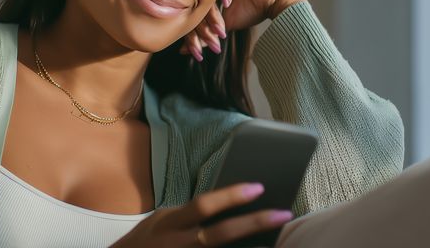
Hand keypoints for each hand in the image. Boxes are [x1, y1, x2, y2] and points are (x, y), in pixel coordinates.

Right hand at [109, 182, 292, 247]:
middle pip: (221, 234)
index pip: (203, 206)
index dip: (231, 196)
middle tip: (283, 213)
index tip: (258, 187)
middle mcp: (179, 243)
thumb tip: (225, 204)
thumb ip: (189, 215)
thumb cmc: (146, 241)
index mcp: (170, 223)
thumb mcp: (161, 221)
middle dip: (254, 223)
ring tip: (275, 241)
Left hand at [179, 0, 306, 60]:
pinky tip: (227, 3)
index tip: (196, 45)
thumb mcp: (223, 24)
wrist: (277, 2)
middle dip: (203, 19)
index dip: (195, 25)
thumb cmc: (253, 11)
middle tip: (208, 36)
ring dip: (212, 5)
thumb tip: (182, 50)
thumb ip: (203, 32)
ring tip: (219, 22)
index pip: (195, 2)